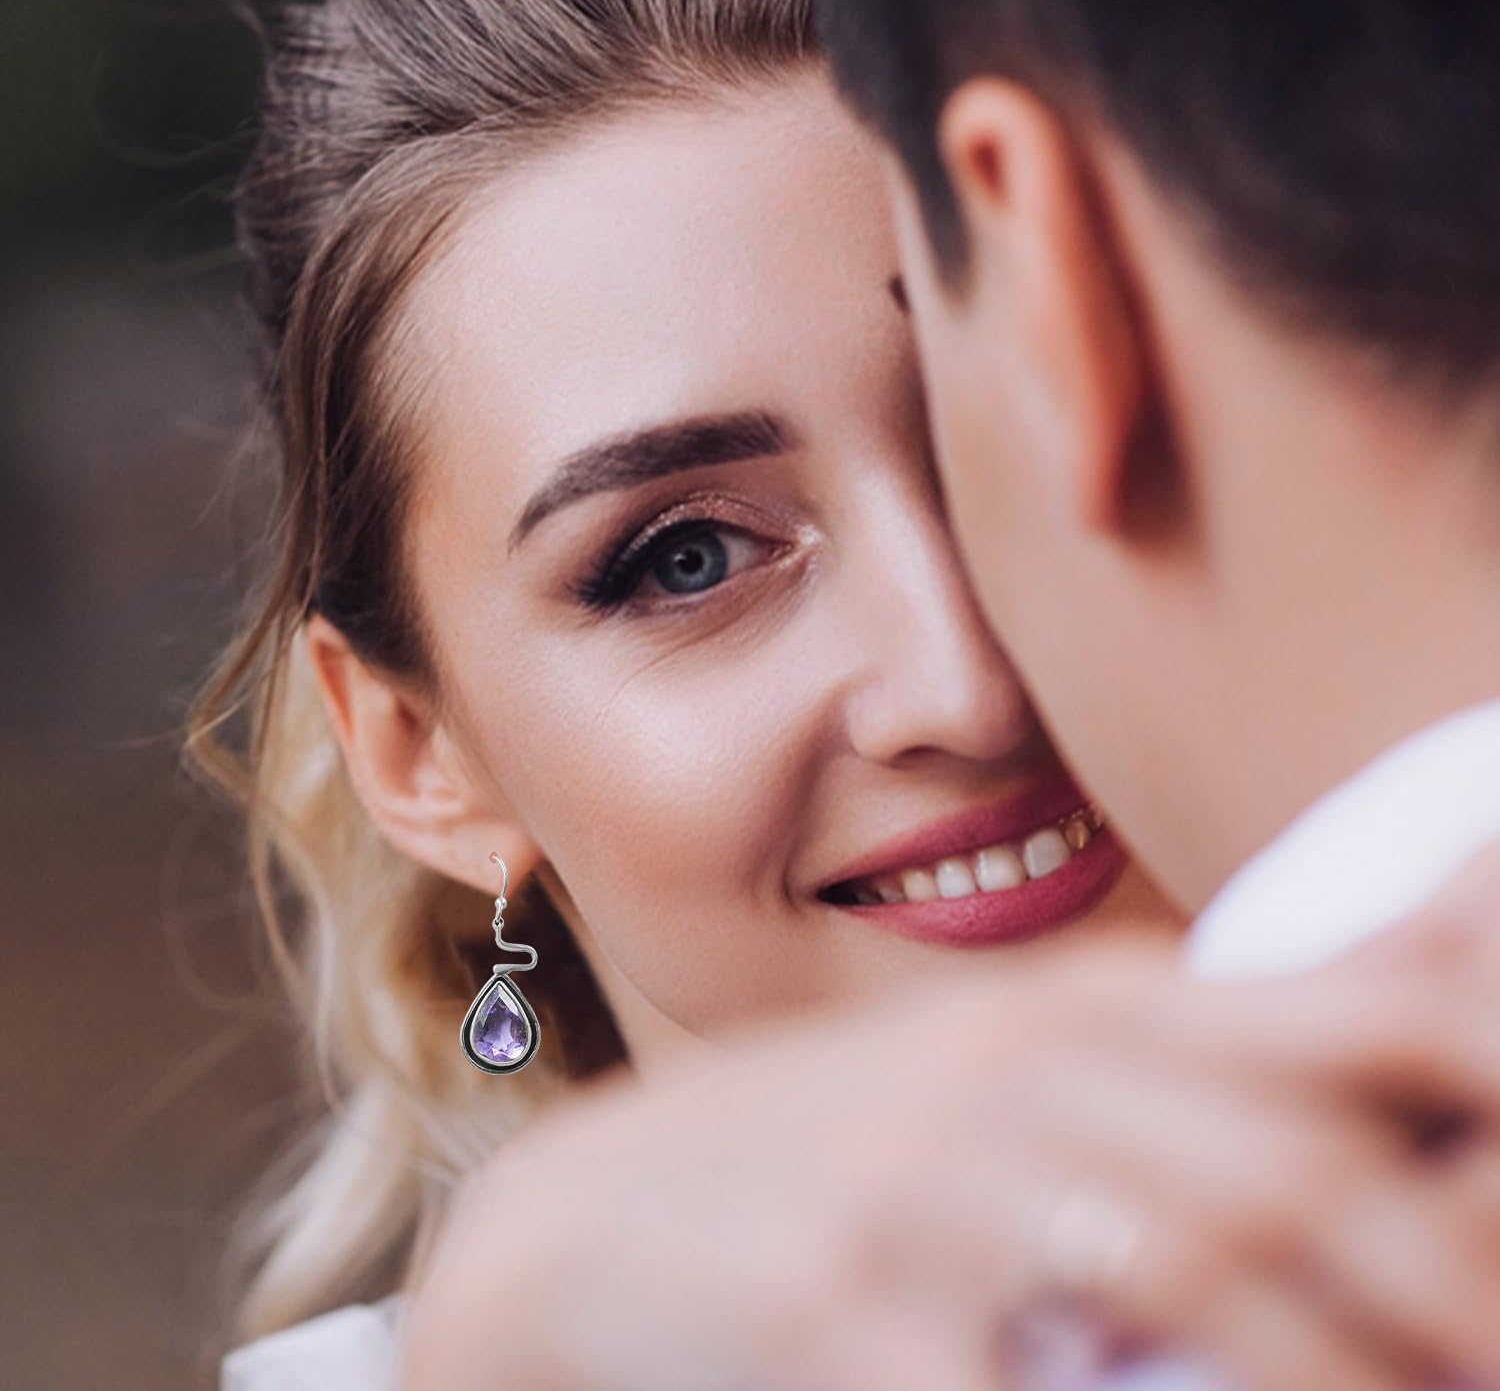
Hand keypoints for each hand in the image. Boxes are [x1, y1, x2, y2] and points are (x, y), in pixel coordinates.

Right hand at [394, 932, 1499, 1390]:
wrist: (589, 1231)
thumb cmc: (817, 1155)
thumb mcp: (982, 1081)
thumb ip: (1142, 1073)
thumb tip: (1345, 1103)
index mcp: (1056, 1015)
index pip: (1311, 1020)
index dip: (1461, 1072)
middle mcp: (1000, 1084)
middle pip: (1283, 1167)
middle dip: (1436, 1278)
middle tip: (1493, 1353)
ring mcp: (916, 1203)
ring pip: (1194, 1273)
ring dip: (1333, 1367)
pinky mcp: (848, 1324)